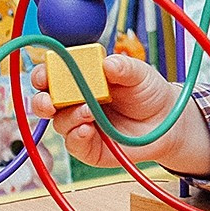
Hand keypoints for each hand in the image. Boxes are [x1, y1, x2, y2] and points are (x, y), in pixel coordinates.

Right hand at [28, 53, 209, 177]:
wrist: (167, 121)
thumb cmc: (148, 92)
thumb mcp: (140, 74)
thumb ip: (124, 67)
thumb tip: (108, 63)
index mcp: (82, 79)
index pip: (52, 75)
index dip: (43, 74)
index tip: (44, 75)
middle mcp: (75, 103)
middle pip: (45, 102)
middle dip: (42, 101)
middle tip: (49, 101)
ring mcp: (80, 125)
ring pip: (60, 123)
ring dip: (69, 117)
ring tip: (88, 111)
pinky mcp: (89, 147)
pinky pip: (74, 144)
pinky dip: (77, 136)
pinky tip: (87, 129)